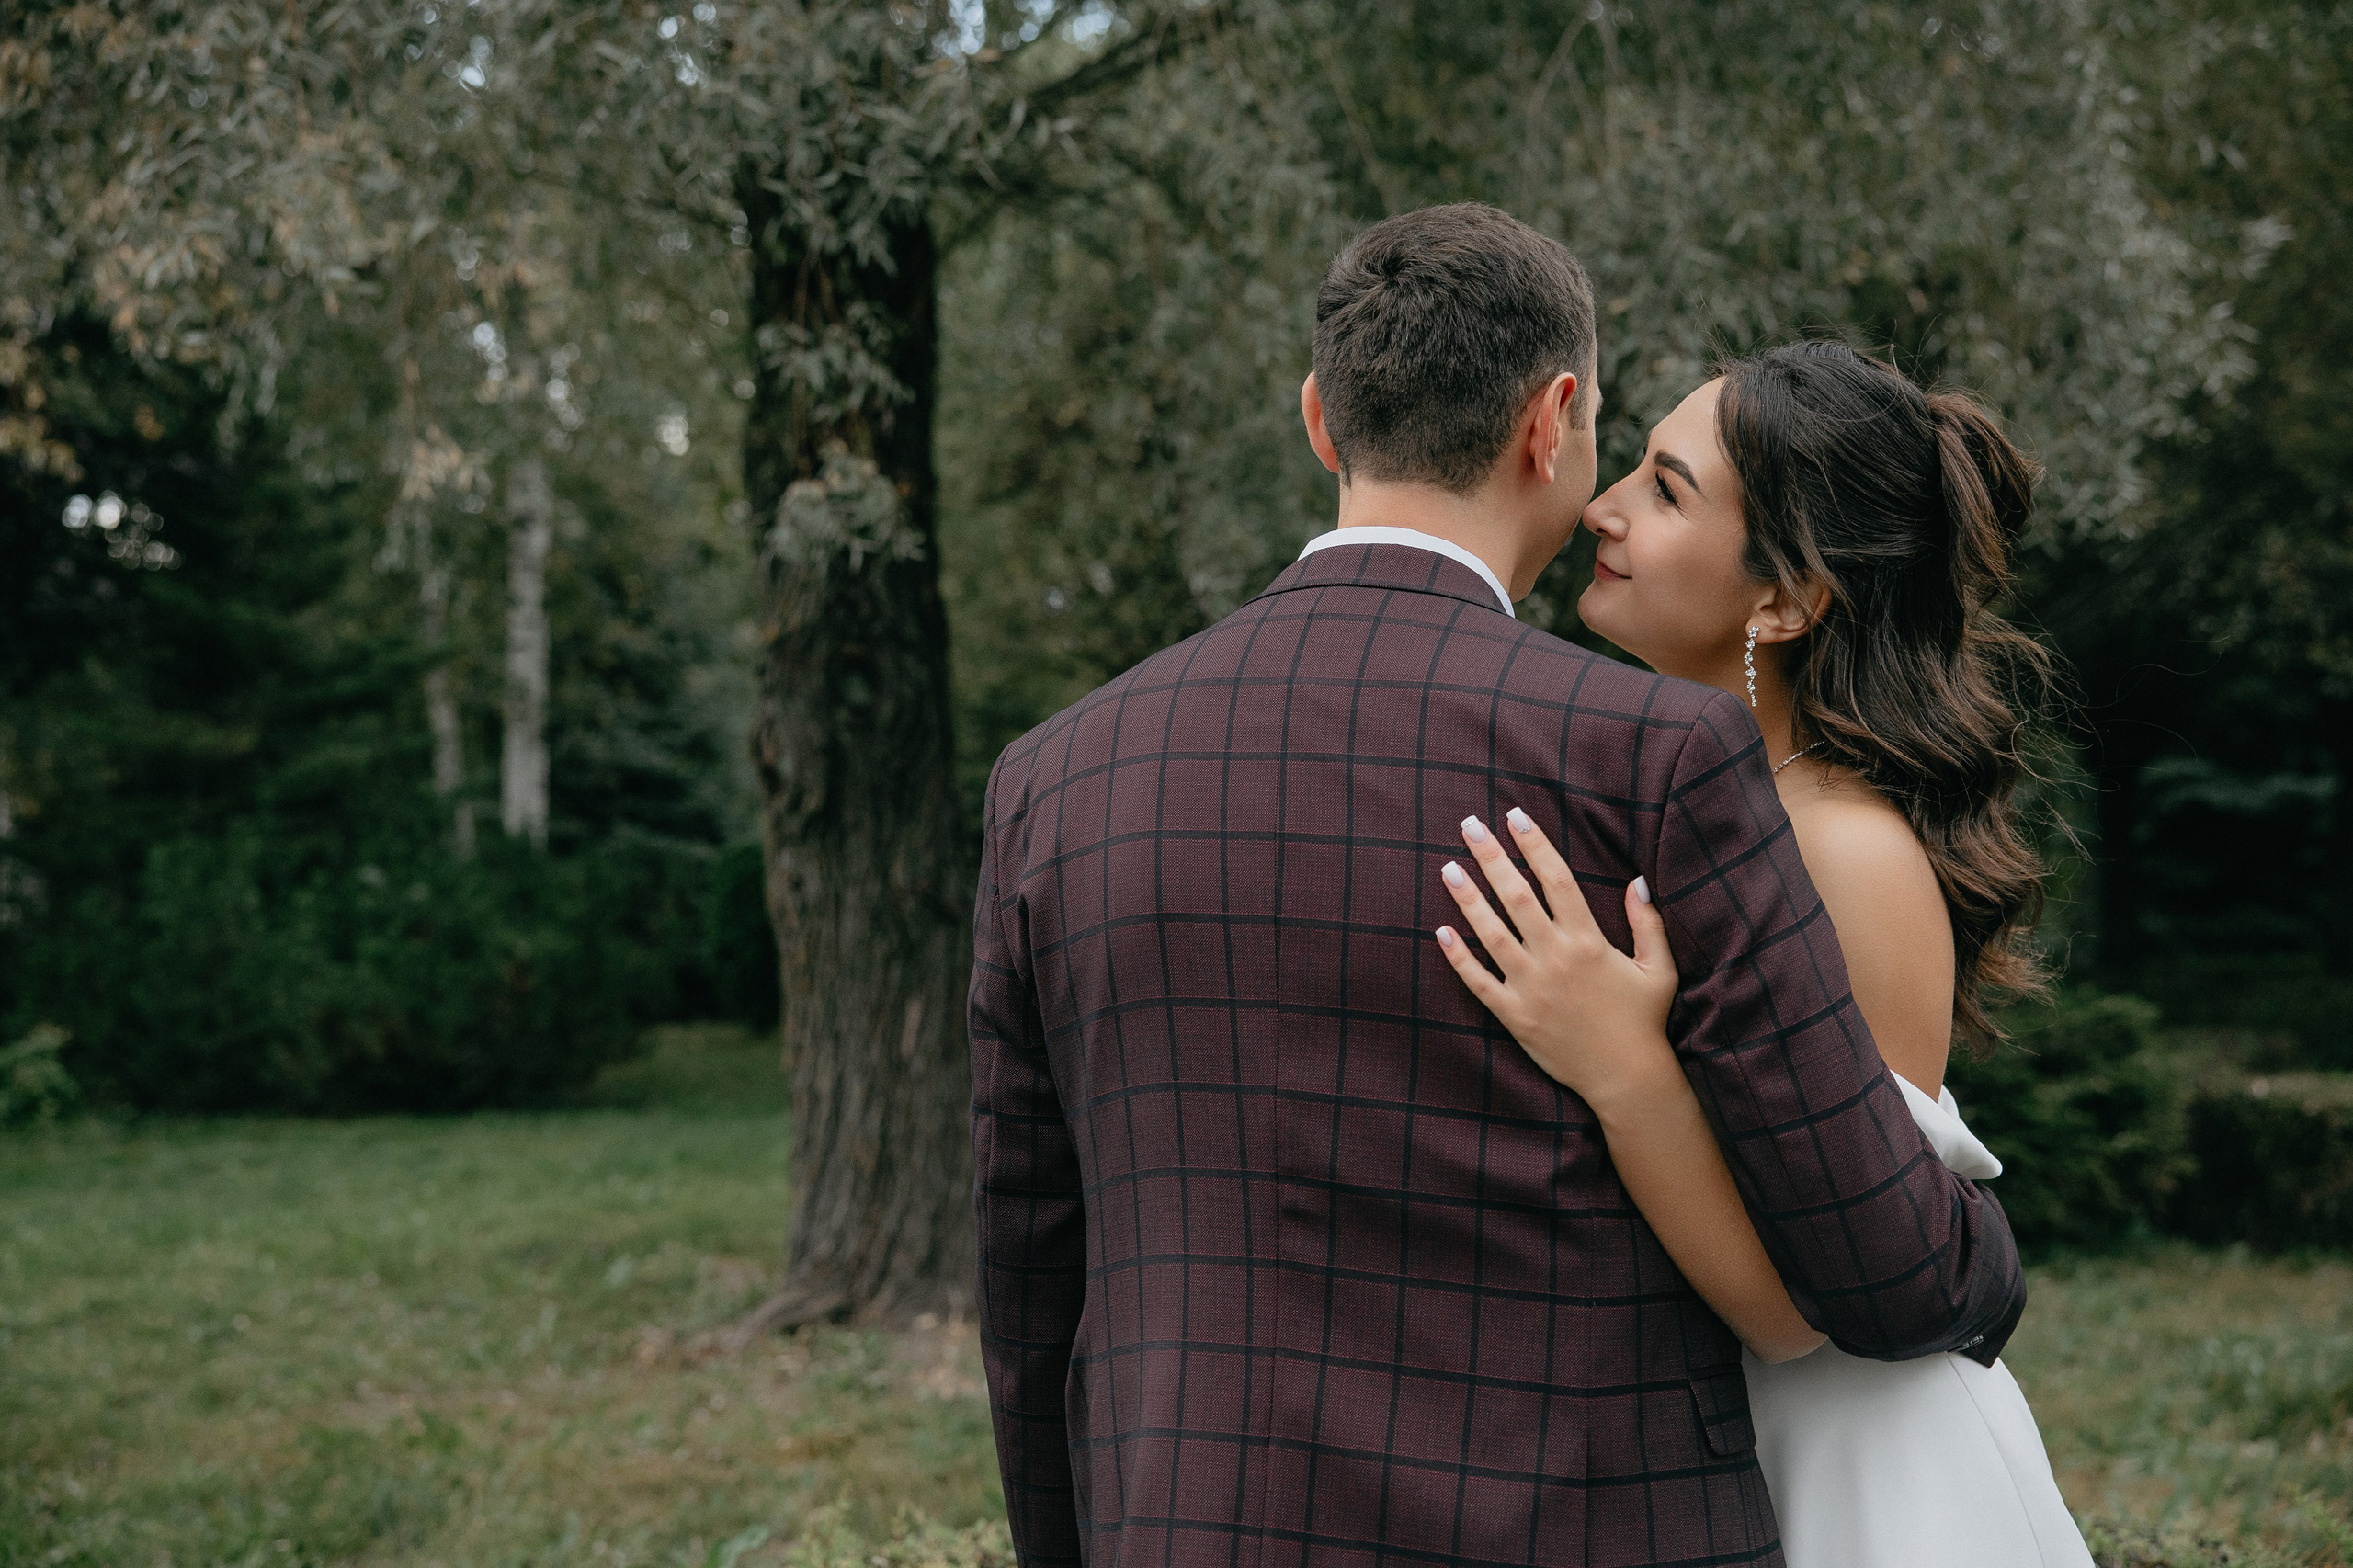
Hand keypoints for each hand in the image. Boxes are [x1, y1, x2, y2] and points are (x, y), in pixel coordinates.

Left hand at [1435, 808, 1680, 1112]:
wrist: (1627, 1078)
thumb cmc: (1644, 1021)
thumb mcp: (1658, 969)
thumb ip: (1647, 922)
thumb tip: (1638, 879)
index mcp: (1589, 941)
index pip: (1556, 879)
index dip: (1534, 845)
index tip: (1515, 816)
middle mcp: (1555, 958)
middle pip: (1516, 896)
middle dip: (1491, 857)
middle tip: (1468, 825)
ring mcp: (1531, 987)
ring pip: (1491, 933)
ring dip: (1467, 899)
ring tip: (1448, 868)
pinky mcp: (1515, 1016)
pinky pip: (1479, 982)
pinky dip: (1458, 957)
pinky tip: (1441, 931)